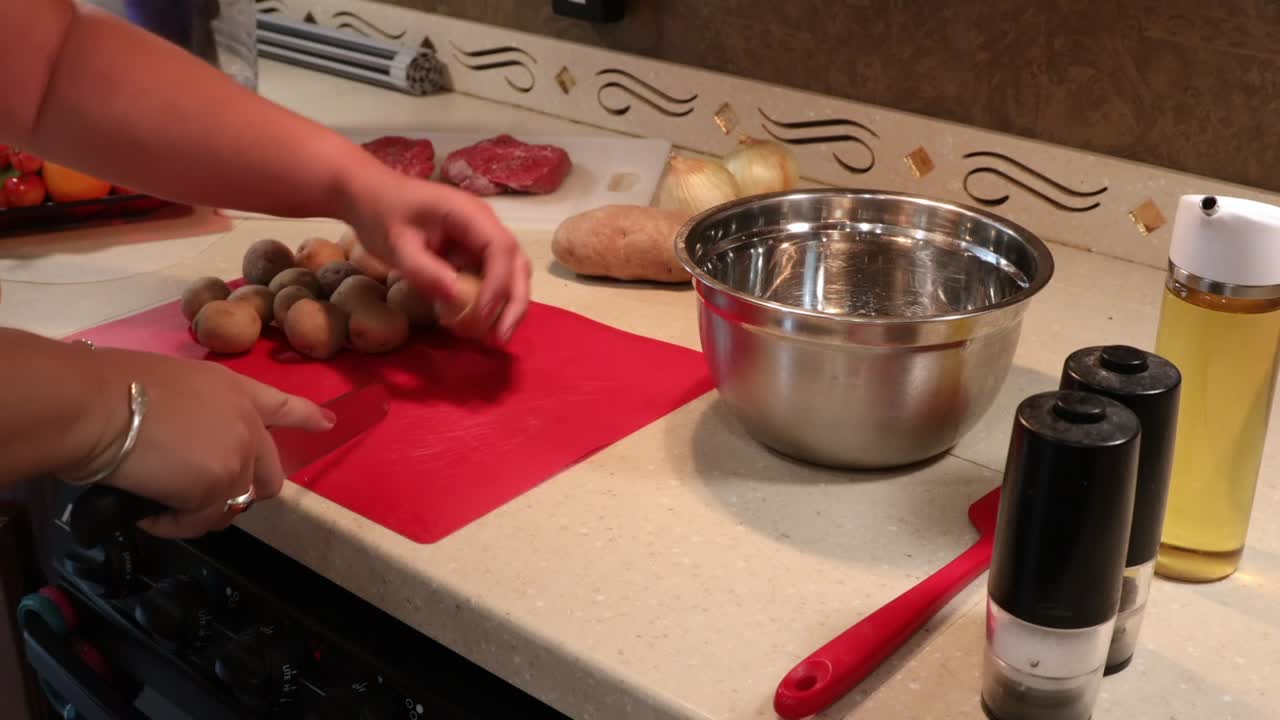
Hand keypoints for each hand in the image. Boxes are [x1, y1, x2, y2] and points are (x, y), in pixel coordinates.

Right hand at [70, 347, 333, 538]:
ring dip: (199, 513)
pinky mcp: (217, 489)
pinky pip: (200, 521)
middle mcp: (248, 425)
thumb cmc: (117, 385)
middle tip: (203, 498)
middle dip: (244, 492)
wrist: (100, 405)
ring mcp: (237, 458)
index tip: (328, 423)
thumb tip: (185, 440)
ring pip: (232, 505)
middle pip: (269, 476)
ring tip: (162, 507)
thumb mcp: (174, 384)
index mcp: (237, 391)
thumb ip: (199, 413)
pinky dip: (174, 525)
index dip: (307, 416)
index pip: (283, 405)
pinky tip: (148, 515)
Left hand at [341, 166, 531, 344]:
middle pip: (516, 263)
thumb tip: (457, 299)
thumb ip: (425, 271)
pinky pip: (491, 278)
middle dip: (514, 302)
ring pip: (511, 273)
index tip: (482, 315)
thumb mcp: (397, 245)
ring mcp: (481, 238)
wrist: (372, 196)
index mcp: (469, 213)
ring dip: (507, 305)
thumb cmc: (382, 214)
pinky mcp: (473, 252)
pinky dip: (489, 302)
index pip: (500, 249)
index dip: (498, 284)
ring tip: (494, 337)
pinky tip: (475, 324)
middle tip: (501, 338)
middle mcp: (484, 224)